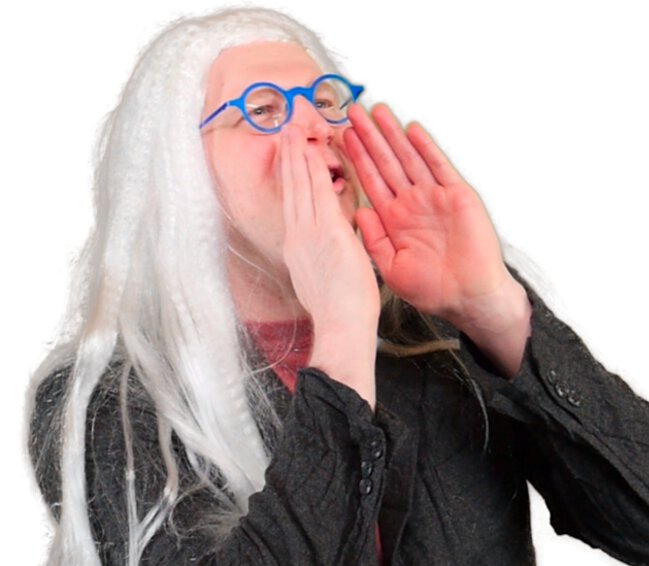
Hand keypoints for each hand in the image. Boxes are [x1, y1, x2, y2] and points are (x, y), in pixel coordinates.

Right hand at [280, 125, 379, 405]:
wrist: (341, 329)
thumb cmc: (340, 314)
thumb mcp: (326, 278)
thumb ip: (326, 256)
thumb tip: (331, 247)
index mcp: (299, 250)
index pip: (294, 206)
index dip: (291, 180)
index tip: (289, 160)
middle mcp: (298, 238)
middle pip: (290, 191)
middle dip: (287, 160)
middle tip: (283, 133)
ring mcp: (309, 234)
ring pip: (299, 186)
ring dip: (295, 156)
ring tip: (291, 131)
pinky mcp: (326, 233)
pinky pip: (319, 192)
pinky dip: (314, 169)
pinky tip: (312, 149)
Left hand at [344, 103, 517, 327]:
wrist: (469, 298)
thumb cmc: (434, 290)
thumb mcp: (392, 268)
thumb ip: (374, 240)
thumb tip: (358, 211)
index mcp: (395, 222)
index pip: (372, 182)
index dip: (357, 159)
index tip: (341, 138)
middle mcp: (412, 205)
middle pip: (387, 163)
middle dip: (370, 137)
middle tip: (353, 111)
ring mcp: (435, 198)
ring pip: (409, 158)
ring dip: (393, 135)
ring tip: (377, 110)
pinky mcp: (457, 196)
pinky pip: (439, 166)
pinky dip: (426, 148)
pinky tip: (412, 130)